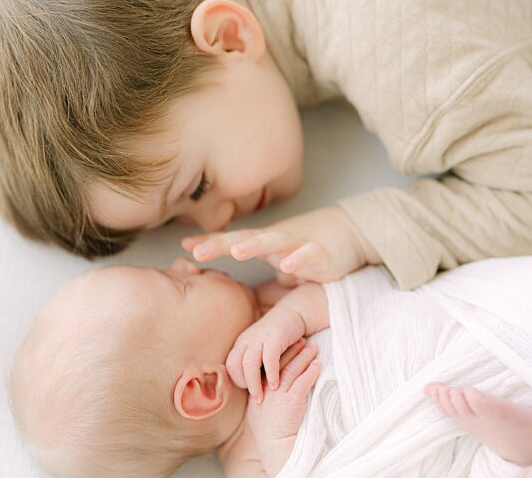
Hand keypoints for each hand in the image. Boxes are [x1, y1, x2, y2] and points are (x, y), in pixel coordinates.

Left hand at [182, 206, 375, 284]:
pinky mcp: (322, 253)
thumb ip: (259, 282)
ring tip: (238, 252)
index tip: (183, 246)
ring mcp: (299, 244)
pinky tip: (288, 267)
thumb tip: (235, 300)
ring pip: (274, 242)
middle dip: (221, 244)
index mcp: (264, 244)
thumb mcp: (278, 266)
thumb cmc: (307, 250)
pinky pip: (309, 255)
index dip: (210, 244)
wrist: (349, 231)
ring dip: (256, 246)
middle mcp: (277, 241)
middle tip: (198, 250)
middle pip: (245, 239)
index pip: (232, 242)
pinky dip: (299, 259)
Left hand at [226, 302, 306, 400]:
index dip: (237, 380)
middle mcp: (247, 340)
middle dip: (243, 384)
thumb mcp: (261, 349)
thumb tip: (252, 386)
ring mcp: (259, 338)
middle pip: (235, 365)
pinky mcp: (274, 338)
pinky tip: (276, 385)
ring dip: (254, 384)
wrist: (293, 313)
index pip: (230, 366)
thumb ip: (255, 363)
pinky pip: (269, 359)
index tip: (249, 391)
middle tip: (255, 398)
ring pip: (249, 364)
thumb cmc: (279, 338)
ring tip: (261, 398)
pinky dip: (271, 374)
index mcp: (242, 344)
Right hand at [246, 341, 320, 477]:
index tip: (287, 345)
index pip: (270, 365)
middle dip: (293, 350)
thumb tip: (266, 386)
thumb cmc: (266, 432)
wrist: (274, 447)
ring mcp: (280, 394)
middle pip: (282, 363)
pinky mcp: (292, 401)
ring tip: (313, 348)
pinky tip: (318, 365)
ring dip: (304, 357)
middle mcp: (269, 388)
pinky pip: (304, 382)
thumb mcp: (256, 411)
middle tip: (302, 340)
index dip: (280, 353)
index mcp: (259, 388)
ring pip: (293, 369)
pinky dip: (311, 372)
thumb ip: (261, 395)